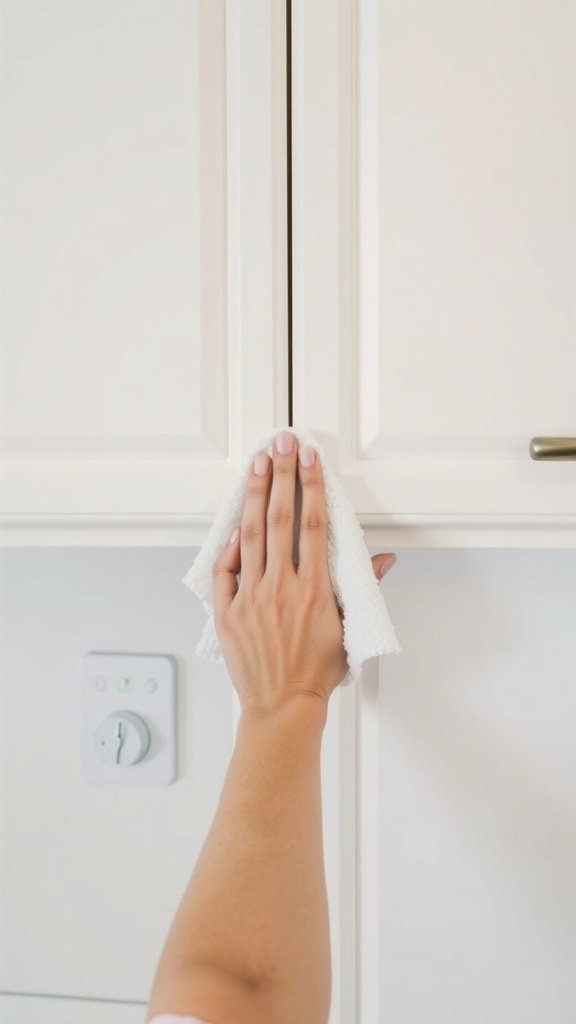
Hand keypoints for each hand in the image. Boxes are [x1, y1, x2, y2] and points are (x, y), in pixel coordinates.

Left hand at [212, 431, 396, 719]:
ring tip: (257, 466)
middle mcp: (281, 588)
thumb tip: (384, 559)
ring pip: (250, 536)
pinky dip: (229, 545)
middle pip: (280, 519)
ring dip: (254, 497)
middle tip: (279, 444)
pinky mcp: (228, 612)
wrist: (283, 706)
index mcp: (314, 590)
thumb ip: (362, 587)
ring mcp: (251, 598)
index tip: (309, 457)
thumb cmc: (318, 672)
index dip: (311, 486)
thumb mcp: (349, 629)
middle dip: (281, 476)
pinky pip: (225, 570)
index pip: (313, 524)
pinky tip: (234, 522)